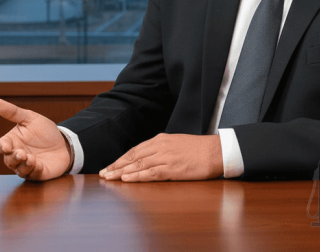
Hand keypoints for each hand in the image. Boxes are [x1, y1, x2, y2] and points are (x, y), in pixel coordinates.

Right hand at [0, 99, 71, 180]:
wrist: (63, 142)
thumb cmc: (44, 131)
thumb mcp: (30, 118)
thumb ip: (13, 112)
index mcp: (12, 142)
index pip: (1, 146)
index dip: (2, 147)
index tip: (6, 146)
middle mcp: (17, 156)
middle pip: (9, 161)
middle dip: (14, 158)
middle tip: (22, 153)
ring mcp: (27, 166)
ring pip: (20, 170)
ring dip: (24, 165)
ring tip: (31, 158)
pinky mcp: (39, 173)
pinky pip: (34, 175)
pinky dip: (35, 171)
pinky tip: (38, 165)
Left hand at [99, 133, 223, 181]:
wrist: (216, 151)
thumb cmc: (198, 149)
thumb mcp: (176, 144)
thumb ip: (161, 149)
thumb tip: (148, 158)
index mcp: (160, 140)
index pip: (135, 150)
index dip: (121, 159)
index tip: (110, 166)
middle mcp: (160, 147)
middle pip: (133, 157)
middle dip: (116, 165)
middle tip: (103, 173)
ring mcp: (166, 157)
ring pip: (138, 165)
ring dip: (122, 172)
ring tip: (110, 178)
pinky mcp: (173, 168)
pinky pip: (151, 173)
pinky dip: (137, 176)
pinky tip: (127, 179)